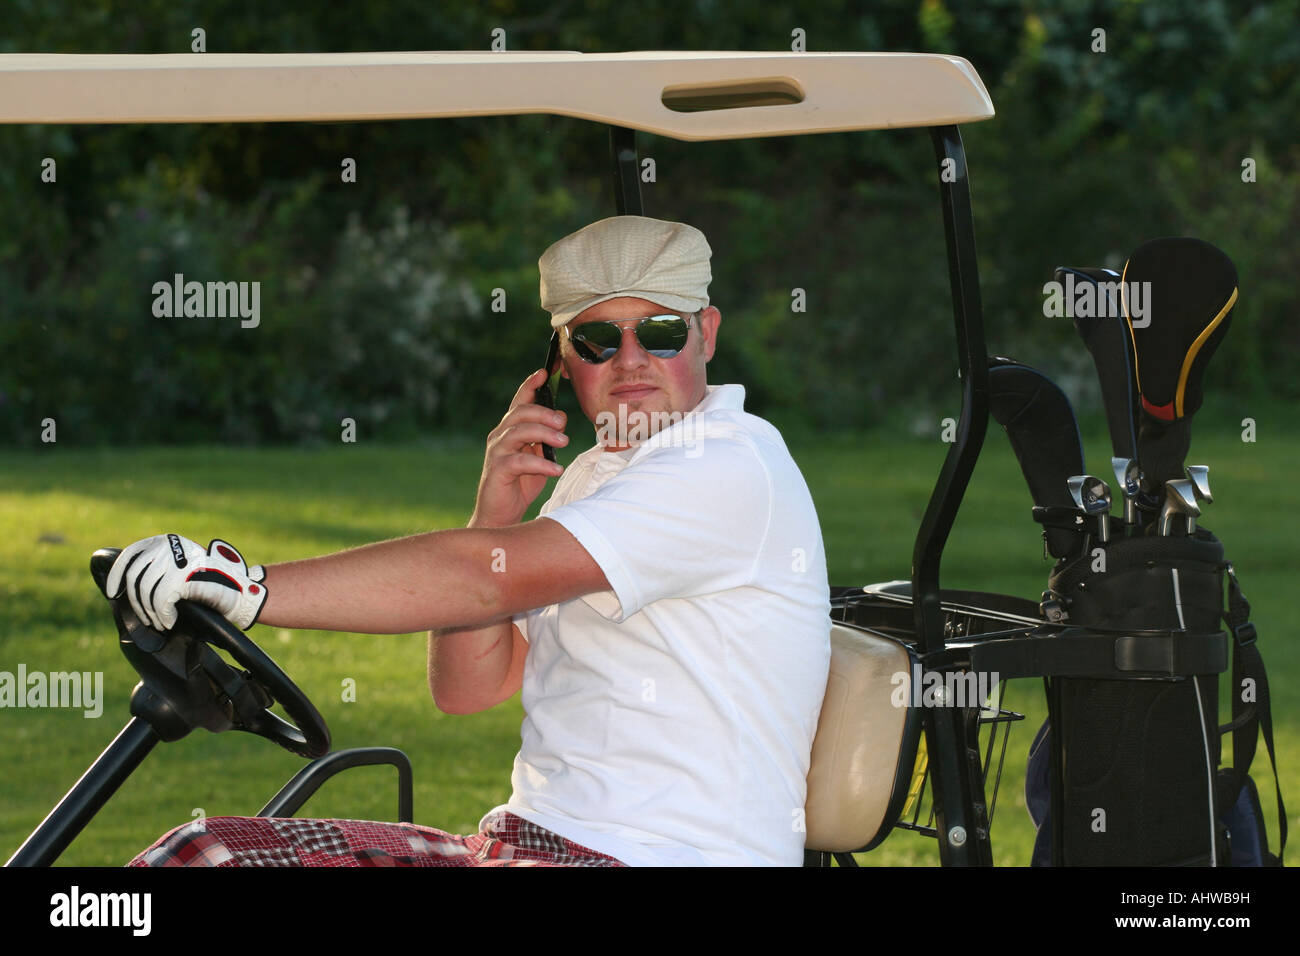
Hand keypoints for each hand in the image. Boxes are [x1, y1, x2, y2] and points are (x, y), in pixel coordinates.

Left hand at [106, 534, 267, 631]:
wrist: (241, 591)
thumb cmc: (212, 584)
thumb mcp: (181, 567)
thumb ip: (159, 567)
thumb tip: (128, 583)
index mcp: (166, 541)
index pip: (130, 555)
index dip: (116, 575)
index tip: (112, 592)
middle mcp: (169, 546)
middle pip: (135, 577)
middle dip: (137, 602)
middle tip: (149, 618)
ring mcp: (176, 561)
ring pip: (146, 591)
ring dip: (151, 612)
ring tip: (162, 621)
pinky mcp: (182, 577)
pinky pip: (160, 601)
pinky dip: (163, 615)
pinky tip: (171, 621)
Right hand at [469, 368, 567, 527]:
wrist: (501, 516)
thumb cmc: (520, 484)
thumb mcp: (539, 457)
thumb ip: (547, 438)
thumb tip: (560, 416)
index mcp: (509, 430)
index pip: (519, 401)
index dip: (530, 385)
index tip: (545, 372)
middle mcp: (500, 437)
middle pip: (520, 412)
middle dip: (545, 413)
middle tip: (564, 423)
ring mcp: (496, 452)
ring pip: (520, 431)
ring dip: (545, 434)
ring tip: (564, 443)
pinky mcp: (497, 470)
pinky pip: (520, 460)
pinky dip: (541, 463)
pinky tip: (555, 469)